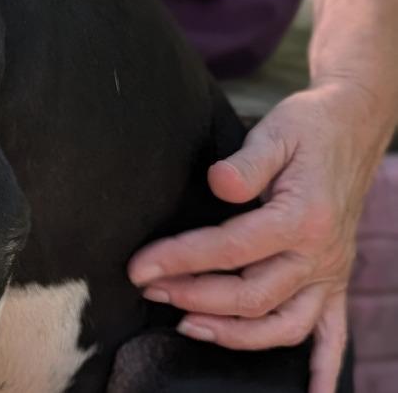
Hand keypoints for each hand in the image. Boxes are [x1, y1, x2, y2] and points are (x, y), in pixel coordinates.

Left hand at [128, 83, 393, 392]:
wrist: (353, 126)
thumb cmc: (308, 127)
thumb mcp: (275, 131)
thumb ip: (246, 162)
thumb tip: (217, 184)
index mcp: (301, 218)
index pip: (230, 250)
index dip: (180, 260)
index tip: (140, 267)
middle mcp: (319, 254)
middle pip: (250, 294)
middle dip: (193, 296)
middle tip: (149, 290)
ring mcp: (330, 272)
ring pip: (283, 324)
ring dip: (235, 334)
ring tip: (187, 326)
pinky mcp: (335, 278)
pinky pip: (332, 334)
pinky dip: (322, 368)